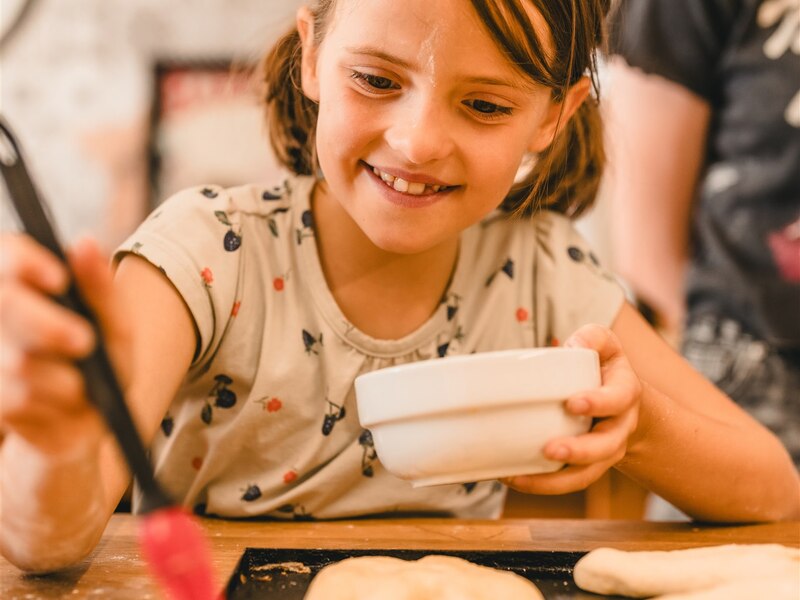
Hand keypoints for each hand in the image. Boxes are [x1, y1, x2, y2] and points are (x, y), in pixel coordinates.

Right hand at [0, 234, 127, 455]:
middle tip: (84, 341)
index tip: (60, 279)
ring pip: (17, 359)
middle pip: (6, 303)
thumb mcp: (114, 323)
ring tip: (81, 381)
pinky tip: (65, 402)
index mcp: (23, 283)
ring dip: (60, 375)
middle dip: (48, 325)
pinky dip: (52, 402)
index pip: (6, 254)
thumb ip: (100, 286)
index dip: (25, 262)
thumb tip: (84, 242)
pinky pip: (16, 398)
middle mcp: (0, 314)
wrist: (87, 420)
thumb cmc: (102, 359)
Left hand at [502, 324, 641, 494]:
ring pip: (586, 474)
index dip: (599, 402)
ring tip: (518, 477)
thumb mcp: (605, 345)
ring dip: (554, 481)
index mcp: (625, 394)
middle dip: (579, 451)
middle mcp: (619, 428)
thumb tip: (572, 345)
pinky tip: (511, 478)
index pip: (618, 399)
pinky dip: (540, 485)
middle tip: (549, 450)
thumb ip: (592, 338)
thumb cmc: (605, 369)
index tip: (573, 402)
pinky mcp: (585, 466)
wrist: (624, 404)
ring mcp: (604, 452)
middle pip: (605, 447)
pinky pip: (567, 482)